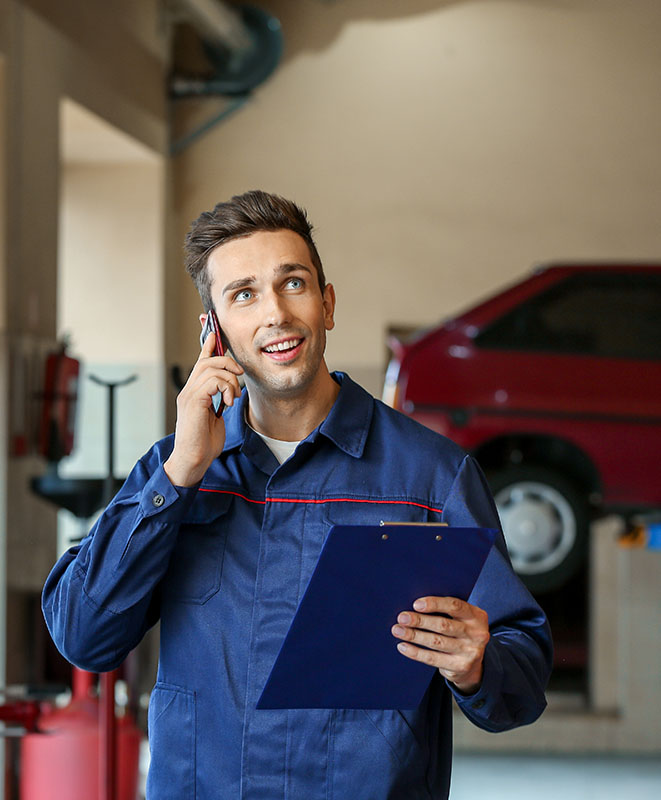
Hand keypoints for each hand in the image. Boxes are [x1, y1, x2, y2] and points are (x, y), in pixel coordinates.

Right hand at [164, 332, 242, 486]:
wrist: (194, 460)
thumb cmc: (205, 442)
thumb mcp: (216, 416)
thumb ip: (220, 401)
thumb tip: (231, 391)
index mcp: (194, 392)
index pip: (200, 362)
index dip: (208, 346)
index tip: (214, 332)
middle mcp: (188, 390)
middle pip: (207, 361)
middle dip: (227, 361)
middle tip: (239, 375)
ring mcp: (189, 395)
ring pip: (211, 368)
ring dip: (229, 380)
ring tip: (233, 397)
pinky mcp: (192, 402)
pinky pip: (211, 381)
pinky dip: (225, 388)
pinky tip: (228, 402)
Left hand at [391, 596, 489, 693]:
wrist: (473, 663)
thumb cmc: (460, 632)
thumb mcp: (461, 618)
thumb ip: (446, 610)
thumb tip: (415, 606)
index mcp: (477, 616)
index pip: (455, 606)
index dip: (434, 604)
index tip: (416, 604)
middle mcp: (477, 634)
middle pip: (443, 625)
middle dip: (420, 621)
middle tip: (402, 618)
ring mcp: (470, 652)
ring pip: (436, 642)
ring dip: (414, 635)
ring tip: (398, 630)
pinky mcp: (461, 667)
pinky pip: (433, 659)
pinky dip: (415, 652)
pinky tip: (403, 646)